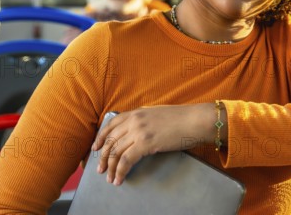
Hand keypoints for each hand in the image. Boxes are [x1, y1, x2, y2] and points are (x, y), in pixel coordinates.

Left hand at [92, 104, 215, 185]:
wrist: (194, 120)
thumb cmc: (182, 118)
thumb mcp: (158, 113)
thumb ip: (144, 119)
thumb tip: (137, 131)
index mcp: (136, 112)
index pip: (111, 124)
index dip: (100, 138)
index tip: (96, 148)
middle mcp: (134, 120)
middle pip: (110, 140)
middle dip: (103, 157)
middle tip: (101, 169)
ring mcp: (138, 131)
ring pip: (115, 152)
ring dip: (110, 167)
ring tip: (109, 178)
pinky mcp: (145, 143)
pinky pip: (125, 160)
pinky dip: (120, 172)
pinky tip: (119, 179)